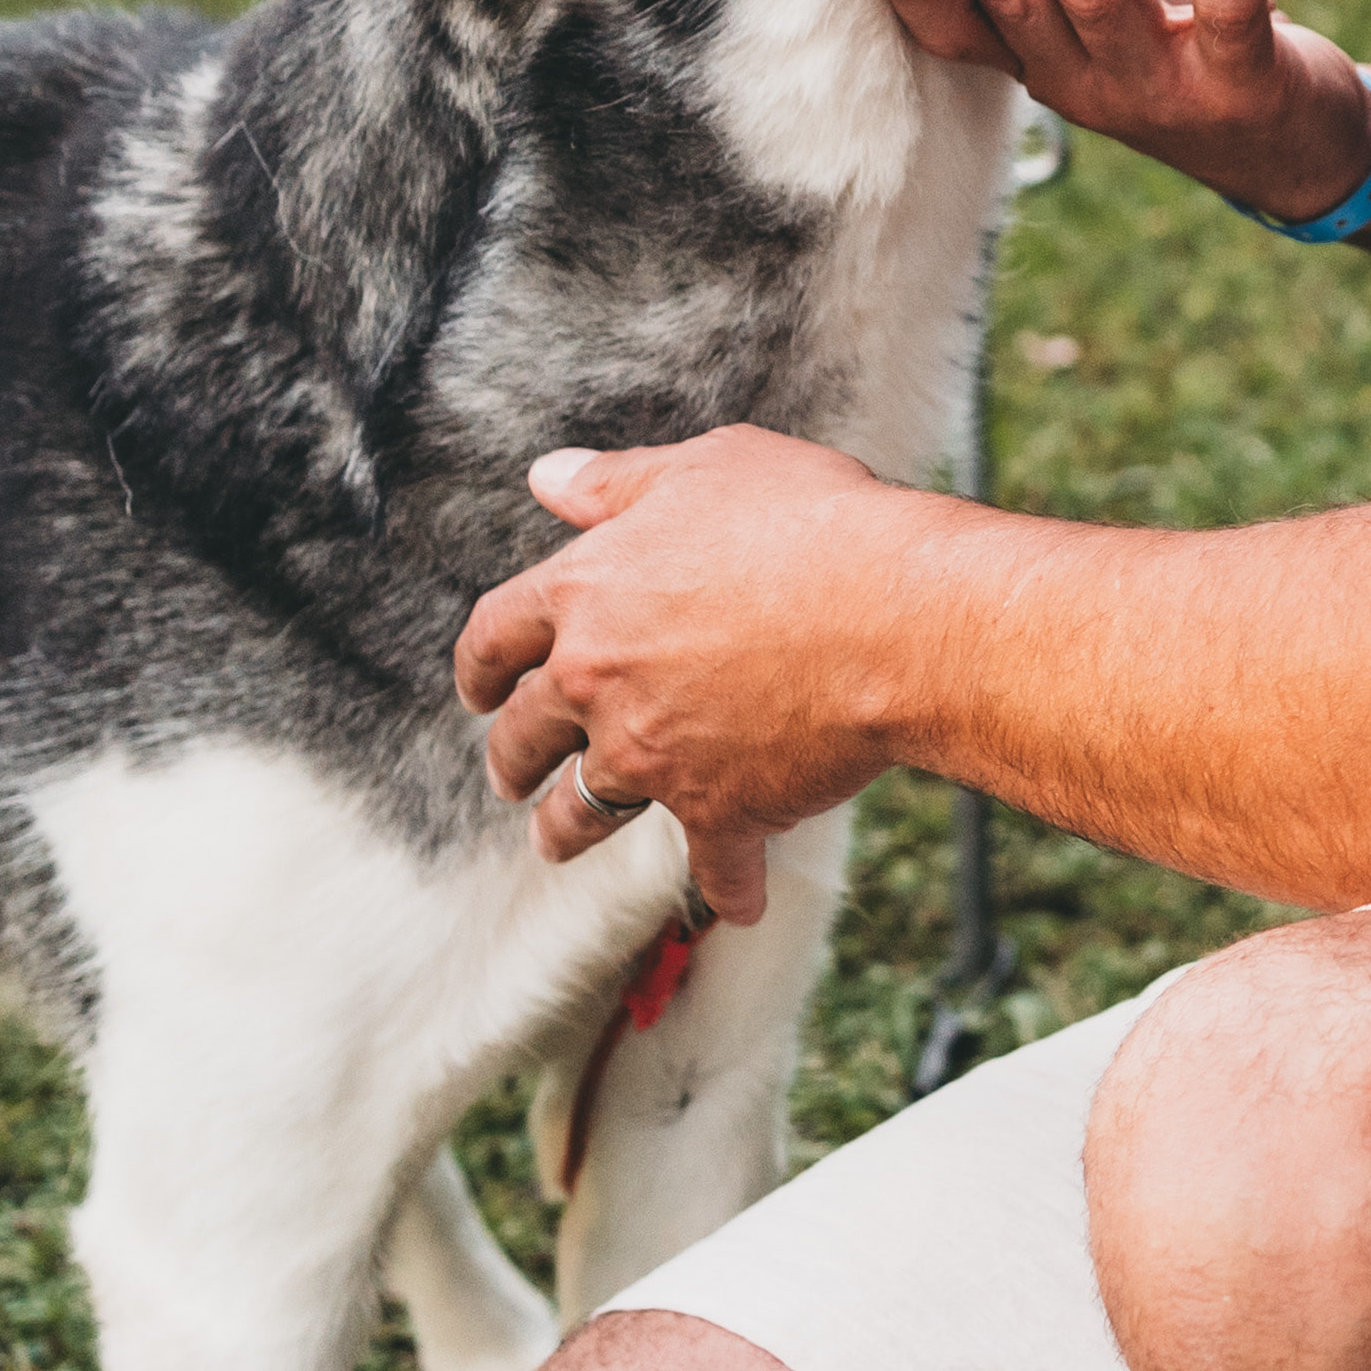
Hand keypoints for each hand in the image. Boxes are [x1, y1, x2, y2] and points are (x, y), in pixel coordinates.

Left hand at [454, 430, 905, 910]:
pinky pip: (711, 866)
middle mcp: (599, 682)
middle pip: (525, 734)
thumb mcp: (705, 470)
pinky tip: (737, 900)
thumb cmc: (808, 524)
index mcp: (585, 594)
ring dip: (566, 832)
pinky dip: (726, 886)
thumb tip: (548, 476)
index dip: (479, 666)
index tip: (478, 688)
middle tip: (511, 773)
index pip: (495, 636)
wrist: (893, 615)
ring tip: (558, 840)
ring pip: (585, 810)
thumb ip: (617, 483)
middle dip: (512, 758)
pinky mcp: (719, 810)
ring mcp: (653, 756)